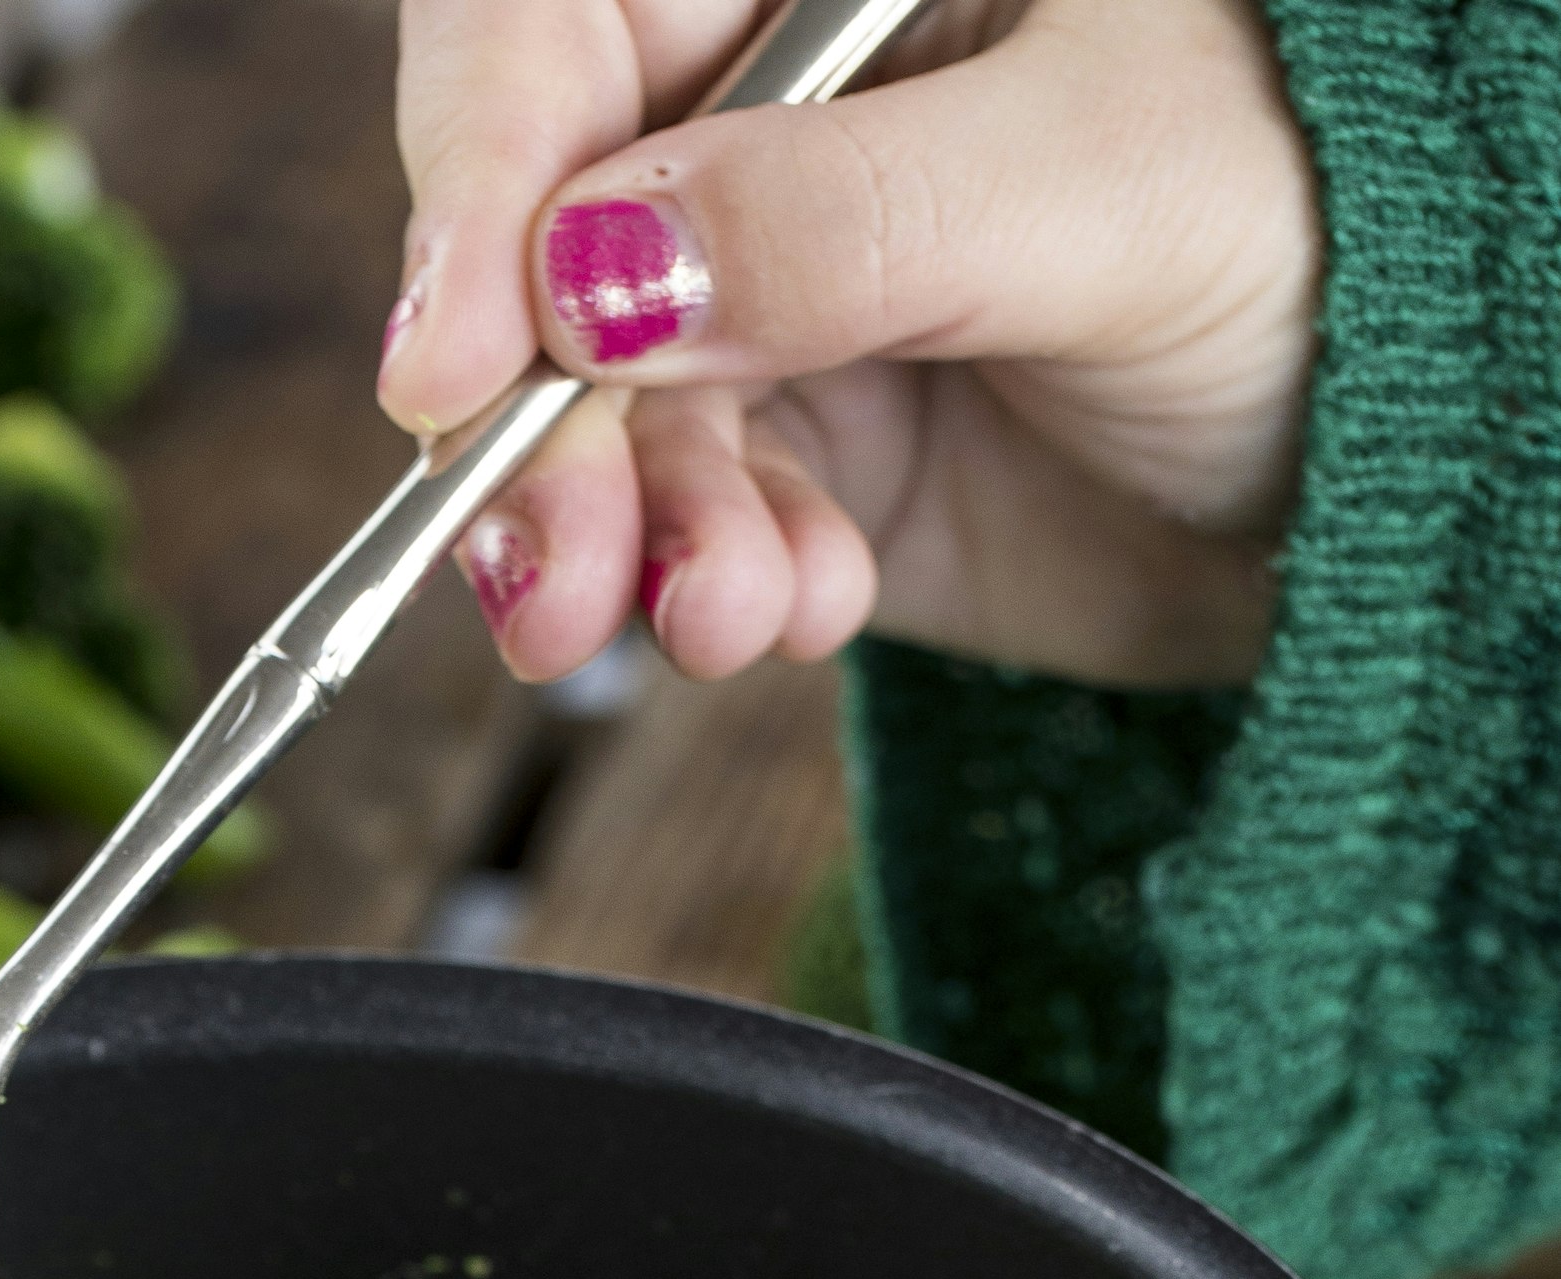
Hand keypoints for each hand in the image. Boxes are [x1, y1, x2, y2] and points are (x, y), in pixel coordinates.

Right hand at [381, 0, 1320, 691]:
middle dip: (538, 427)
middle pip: (541, 245)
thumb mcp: (1099, 182)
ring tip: (722, 616)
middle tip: (555, 575)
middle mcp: (775, 110)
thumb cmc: (1333, 219)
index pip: (562, 23)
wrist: (1430, 455)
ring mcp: (776, 293)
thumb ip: (842, 219)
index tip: (450, 366)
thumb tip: (591, 273)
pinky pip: (691, 526)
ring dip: (634, 538)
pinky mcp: (808, 454)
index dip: (478, 180)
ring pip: (599, 417)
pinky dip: (719, 587)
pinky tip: (794, 612)